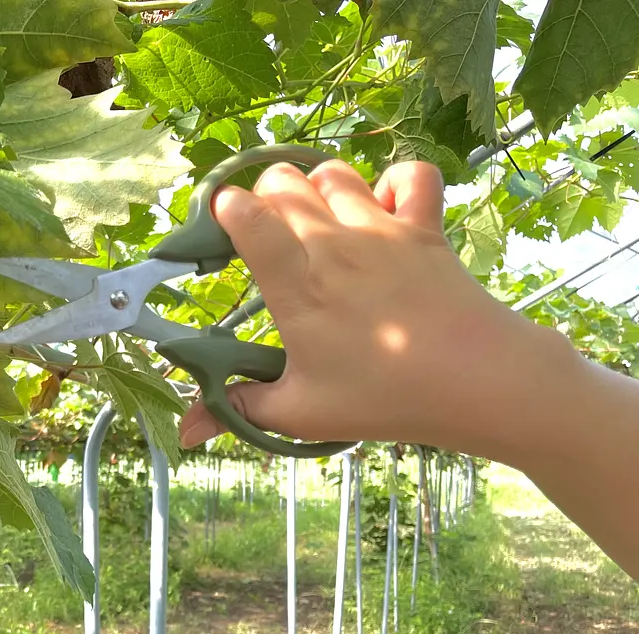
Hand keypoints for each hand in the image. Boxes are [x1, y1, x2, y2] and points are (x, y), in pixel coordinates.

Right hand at [178, 159, 563, 456]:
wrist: (478, 379)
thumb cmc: (383, 398)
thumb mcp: (302, 413)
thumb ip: (239, 410)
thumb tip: (184, 433)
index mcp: (297, 288)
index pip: (249, 218)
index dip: (226, 210)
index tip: (222, 227)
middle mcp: (334, 245)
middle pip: (284, 181)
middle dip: (264, 195)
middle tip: (267, 233)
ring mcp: (382, 229)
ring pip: (335, 171)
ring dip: (317, 187)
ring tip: (317, 222)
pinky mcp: (425, 225)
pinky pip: (409, 175)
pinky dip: (393, 183)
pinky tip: (383, 212)